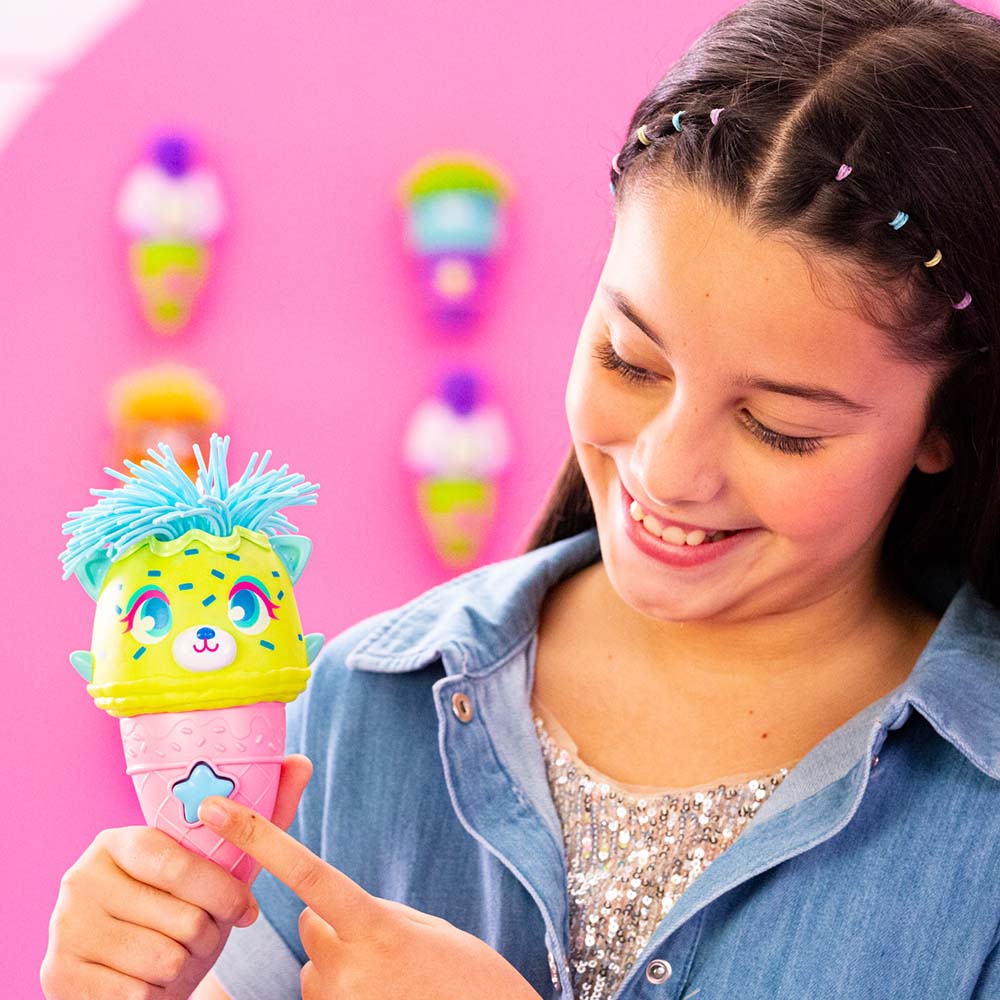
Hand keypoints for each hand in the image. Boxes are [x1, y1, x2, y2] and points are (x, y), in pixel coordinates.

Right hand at [40, 755, 311, 999]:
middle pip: (179, 915)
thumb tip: (300, 762)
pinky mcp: (57, 976)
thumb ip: (261, 817)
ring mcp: (64, 927)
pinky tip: (147, 981)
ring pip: (163, 958)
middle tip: (204, 935)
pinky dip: (155, 994)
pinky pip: (135, 993)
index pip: (176, 861)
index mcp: (118, 841)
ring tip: (175, 956)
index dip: (221, 891)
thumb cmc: (183, 912)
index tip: (246, 908)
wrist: (134, 977)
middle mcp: (80, 877)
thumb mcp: (220, 869)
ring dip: (184, 966)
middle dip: (208, 934)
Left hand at [198, 795, 543, 999]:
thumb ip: (376, 914)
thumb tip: (337, 912)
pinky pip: (324, 995)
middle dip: (335, 921)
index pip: (305, 872)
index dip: (257, 838)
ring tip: (394, 981)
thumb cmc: (471, 980)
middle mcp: (348, 966)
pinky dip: (347, 992)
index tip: (215, 810)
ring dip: (343, 963)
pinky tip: (386, 997)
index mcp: (376, 926)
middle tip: (386, 944)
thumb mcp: (427, 930)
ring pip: (318, 962)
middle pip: (312, 920)